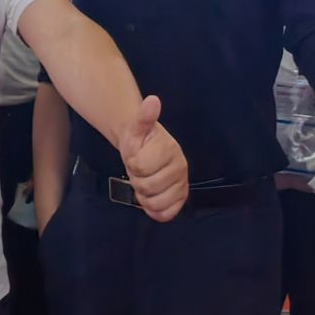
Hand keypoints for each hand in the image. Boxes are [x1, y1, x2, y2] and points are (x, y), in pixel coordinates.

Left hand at [117, 96, 187, 221]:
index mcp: (170, 150)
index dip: (132, 164)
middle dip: (137, 181)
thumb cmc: (140, 140)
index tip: (136, 157)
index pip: (140, 167)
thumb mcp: (137, 127)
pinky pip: (167, 214)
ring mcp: (182, 184)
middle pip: (147, 187)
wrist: (145, 150)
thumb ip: (144, 116)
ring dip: (144, 197)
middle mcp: (181, 167)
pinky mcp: (181, 199)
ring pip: (156, 203)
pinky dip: (155, 210)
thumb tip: (152, 101)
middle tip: (139, 172)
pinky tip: (151, 199)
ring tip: (144, 183)